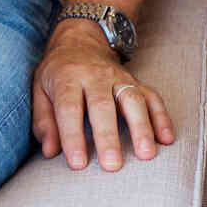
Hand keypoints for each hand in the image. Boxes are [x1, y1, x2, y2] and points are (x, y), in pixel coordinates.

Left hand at [31, 20, 173, 172]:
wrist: (81, 41)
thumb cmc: (58, 73)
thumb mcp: (40, 90)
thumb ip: (44, 122)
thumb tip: (50, 151)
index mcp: (67, 78)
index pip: (69, 109)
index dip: (73, 137)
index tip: (78, 163)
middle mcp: (95, 76)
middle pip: (103, 106)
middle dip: (108, 137)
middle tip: (112, 165)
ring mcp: (119, 78)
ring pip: (133, 100)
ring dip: (141, 127)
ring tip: (146, 154)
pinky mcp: (136, 82)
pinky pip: (152, 98)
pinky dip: (161, 117)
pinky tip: (166, 139)